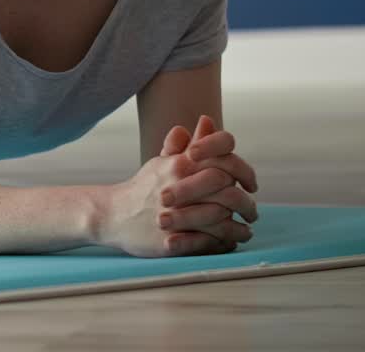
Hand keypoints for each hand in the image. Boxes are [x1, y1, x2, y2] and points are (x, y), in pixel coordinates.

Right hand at [102, 116, 254, 257]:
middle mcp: (177, 187)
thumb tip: (207, 120)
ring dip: (240, 226)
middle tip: (252, 209)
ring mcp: (174, 215)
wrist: (112, 214)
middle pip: (227, 189)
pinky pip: (209, 242)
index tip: (250, 183)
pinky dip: (226, 243)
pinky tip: (231, 242)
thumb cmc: (143, 188)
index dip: (243, 169)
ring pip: (222, 218)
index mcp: (178, 165)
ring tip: (246, 228)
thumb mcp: (162, 162)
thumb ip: (187, 143)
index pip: (223, 158)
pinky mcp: (171, 241)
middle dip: (246, 202)